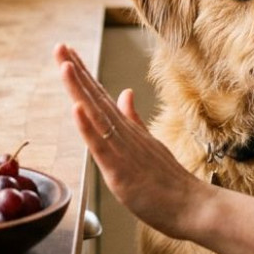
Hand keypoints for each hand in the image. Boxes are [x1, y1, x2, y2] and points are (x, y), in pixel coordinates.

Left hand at [54, 43, 215, 240]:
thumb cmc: (170, 182)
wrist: (193, 206)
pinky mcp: (121, 170)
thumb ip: (133, 120)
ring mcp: (123, 150)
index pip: (101, 97)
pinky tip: (76, 109)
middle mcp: (124, 134)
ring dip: (80, 90)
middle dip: (76, 72)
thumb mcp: (148, 144)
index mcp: (127, 130)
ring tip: (65, 66)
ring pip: (97, 115)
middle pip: (95, 98)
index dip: (84, 75)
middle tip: (59, 46)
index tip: (68, 54)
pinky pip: (102, 145)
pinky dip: (88, 127)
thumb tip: (125, 93)